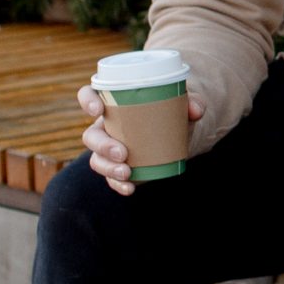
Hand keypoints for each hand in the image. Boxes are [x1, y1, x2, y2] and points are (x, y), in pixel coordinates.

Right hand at [79, 84, 204, 196]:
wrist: (180, 132)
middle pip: (91, 136)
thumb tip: (196, 109)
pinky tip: (130, 188)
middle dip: (102, 146)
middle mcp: (106, 126)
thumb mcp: (185, 103)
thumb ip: (193, 102)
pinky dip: (118, 184)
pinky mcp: (119, 167)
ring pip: (97, 159)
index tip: (98, 110)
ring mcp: (109, 149)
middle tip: (123, 153)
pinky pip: (111, 178)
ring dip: (108, 168)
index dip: (87, 101)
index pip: (89, 95)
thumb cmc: (174, 110)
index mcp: (114, 103)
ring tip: (127, 173)